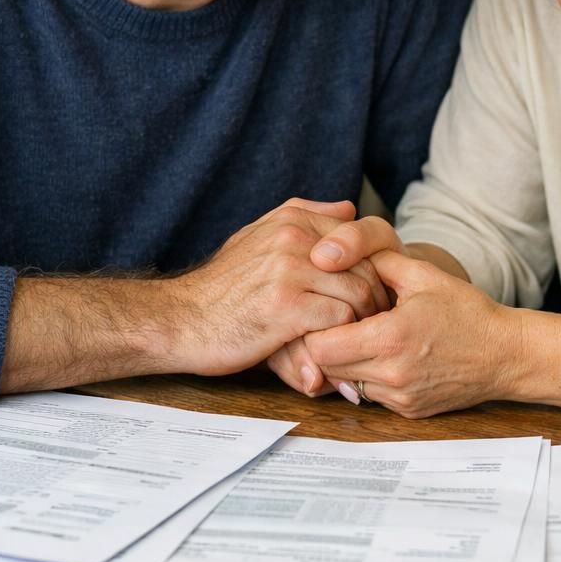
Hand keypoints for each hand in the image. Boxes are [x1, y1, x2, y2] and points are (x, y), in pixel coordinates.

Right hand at [172, 198, 388, 378]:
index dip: (378, 273)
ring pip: (359, 294)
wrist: (181, 320)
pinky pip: (339, 321)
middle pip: (367, 267)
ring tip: (361, 344)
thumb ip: (303, 217)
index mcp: (293, 219)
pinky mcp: (285, 307)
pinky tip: (336, 354)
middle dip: (378, 301)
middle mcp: (294, 237)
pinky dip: (343, 341)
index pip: (363, 239)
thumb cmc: (222, 287)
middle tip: (379, 328)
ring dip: (365, 325)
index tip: (378, 299)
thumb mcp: (257, 237)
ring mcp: (289, 270)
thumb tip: (348, 207)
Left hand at [303, 249, 520, 417]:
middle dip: (326, 346)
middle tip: (336, 324)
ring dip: (346, 364)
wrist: (506, 355)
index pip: (321, 347)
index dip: (316, 329)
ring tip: (361, 339)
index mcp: (390, 338)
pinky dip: (368, 377)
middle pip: (327, 368)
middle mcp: (391, 374)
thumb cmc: (467, 312)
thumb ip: (378, 260)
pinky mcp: (407, 410)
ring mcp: (399, 397)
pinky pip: (370, 395)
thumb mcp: (424, 275)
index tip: (327, 312)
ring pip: (346, 385)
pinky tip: (384, 356)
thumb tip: (338, 250)